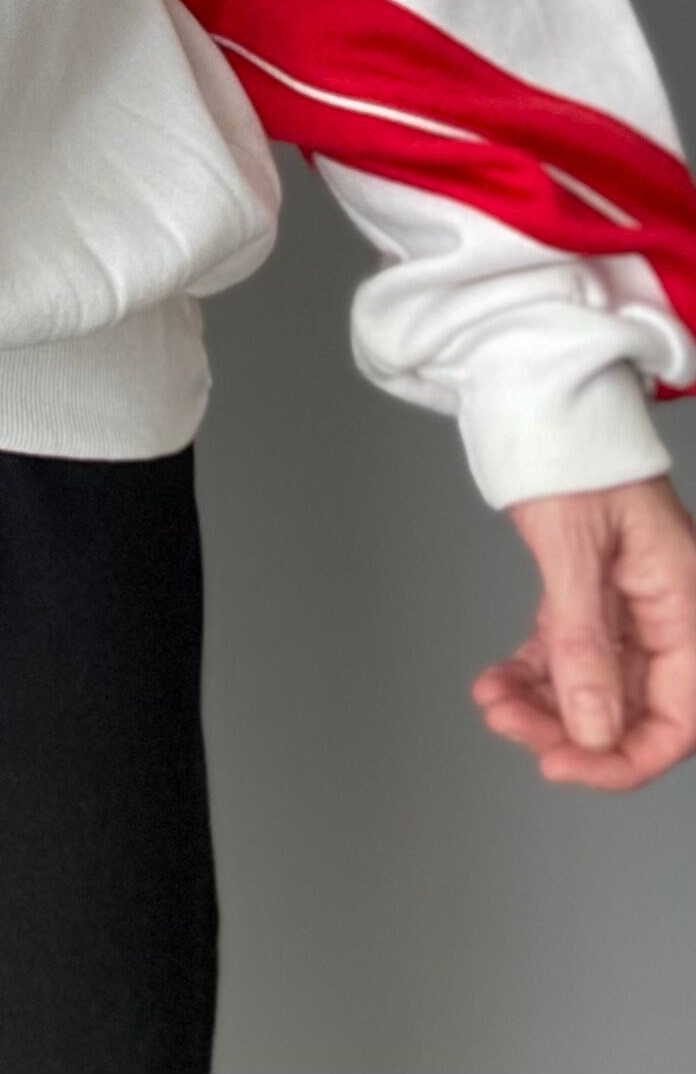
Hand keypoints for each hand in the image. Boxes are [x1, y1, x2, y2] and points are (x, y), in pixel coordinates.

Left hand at [475, 476, 695, 789]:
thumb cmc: (575, 453)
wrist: (546, 402)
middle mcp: (664, 615)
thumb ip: (585, 641)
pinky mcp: (590, 597)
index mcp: (685, 606)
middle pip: (632, 709)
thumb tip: (594, 729)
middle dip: (571, 731)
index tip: (567, 766)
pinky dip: (533, 675)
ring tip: (492, 703)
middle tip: (511, 728)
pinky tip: (495, 683)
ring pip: (595, 687)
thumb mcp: (574, 548)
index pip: (678, 718)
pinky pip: (568, 656)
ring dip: (544, 707)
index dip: (627, 756)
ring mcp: (628, 608)